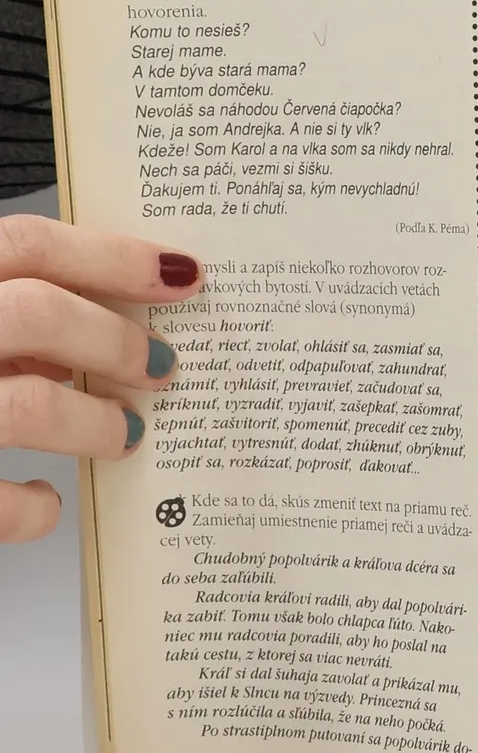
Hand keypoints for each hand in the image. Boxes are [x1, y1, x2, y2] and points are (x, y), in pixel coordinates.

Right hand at [0, 219, 200, 542]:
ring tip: (125, 435)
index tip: (184, 275)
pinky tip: (45, 503)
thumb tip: (93, 332)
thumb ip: (12, 322)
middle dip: (113, 340)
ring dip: (90, 421)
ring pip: (24, 405)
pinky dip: (31, 507)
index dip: (112, 256)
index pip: (25, 244)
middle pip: (34, 313)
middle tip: (162, 368)